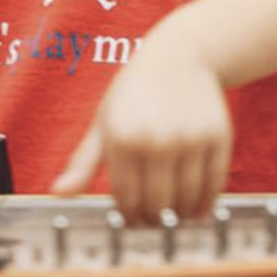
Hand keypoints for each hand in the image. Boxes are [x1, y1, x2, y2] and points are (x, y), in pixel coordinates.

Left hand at [51, 39, 231, 224]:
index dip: (129, 218)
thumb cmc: (134, 92)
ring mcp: (189, 139)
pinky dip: (206, 202)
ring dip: (180, 214)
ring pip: (186, 200)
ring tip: (174, 212)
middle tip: (153, 220)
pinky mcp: (217, 137)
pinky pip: (213, 185)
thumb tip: (58, 193)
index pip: (126, 201)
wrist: (179, 56)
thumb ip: (83, 162)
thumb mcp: (103, 122)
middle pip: (158, 205)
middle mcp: (157, 139)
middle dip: (154, 219)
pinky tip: (197, 205)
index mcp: (122, 138)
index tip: (132, 220)